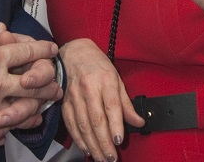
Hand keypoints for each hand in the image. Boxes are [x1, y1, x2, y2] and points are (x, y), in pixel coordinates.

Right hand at [0, 24, 60, 138]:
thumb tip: (4, 29)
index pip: (27, 52)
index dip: (43, 49)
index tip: (51, 49)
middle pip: (34, 82)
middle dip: (49, 81)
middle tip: (56, 83)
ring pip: (25, 107)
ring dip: (39, 105)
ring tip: (47, 104)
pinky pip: (6, 126)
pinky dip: (19, 124)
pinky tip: (28, 121)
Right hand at [58, 38, 142, 161]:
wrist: (73, 52)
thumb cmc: (96, 64)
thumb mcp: (116, 78)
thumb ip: (126, 102)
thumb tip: (138, 121)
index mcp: (104, 81)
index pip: (111, 106)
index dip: (115, 125)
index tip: (119, 141)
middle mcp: (88, 88)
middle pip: (96, 119)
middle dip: (104, 142)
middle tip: (111, 157)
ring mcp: (74, 96)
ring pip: (83, 124)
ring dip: (92, 144)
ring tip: (101, 157)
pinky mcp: (65, 102)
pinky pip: (71, 123)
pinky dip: (78, 138)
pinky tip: (86, 148)